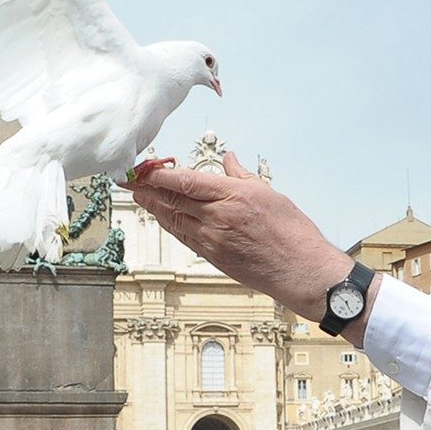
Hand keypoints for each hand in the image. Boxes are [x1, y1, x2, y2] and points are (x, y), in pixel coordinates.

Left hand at [125, 152, 357, 331]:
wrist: (301, 270)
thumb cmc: (293, 232)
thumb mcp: (270, 193)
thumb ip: (241, 175)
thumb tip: (228, 159)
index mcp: (233, 196)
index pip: (185, 181)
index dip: (158, 174)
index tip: (143, 168)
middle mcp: (218, 218)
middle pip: (172, 200)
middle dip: (146, 189)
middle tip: (128, 180)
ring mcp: (213, 240)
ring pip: (173, 220)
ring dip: (152, 207)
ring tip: (137, 196)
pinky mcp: (214, 257)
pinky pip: (183, 237)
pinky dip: (169, 224)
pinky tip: (161, 217)